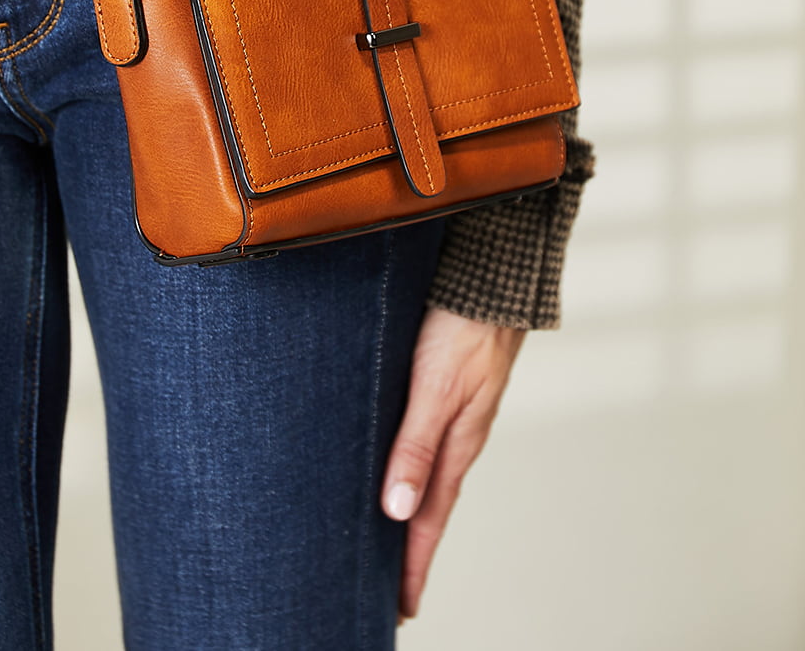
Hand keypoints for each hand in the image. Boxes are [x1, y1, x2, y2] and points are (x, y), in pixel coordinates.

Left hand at [380, 307, 526, 622]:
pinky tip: (402, 467)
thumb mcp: (435, 389)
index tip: (401, 608)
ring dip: (413, 512)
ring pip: (430, 475)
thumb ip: (416, 445)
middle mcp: (458, 435)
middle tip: (392, 593)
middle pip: (431, 505)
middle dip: (412, 550)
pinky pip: (429, 443)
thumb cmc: (463, 327)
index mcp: (456, 444)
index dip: (413, 565)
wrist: (492, 275)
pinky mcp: (449, 388)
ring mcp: (457, 412)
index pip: (429, 520)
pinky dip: (415, 470)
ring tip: (393, 542)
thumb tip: (398, 511)